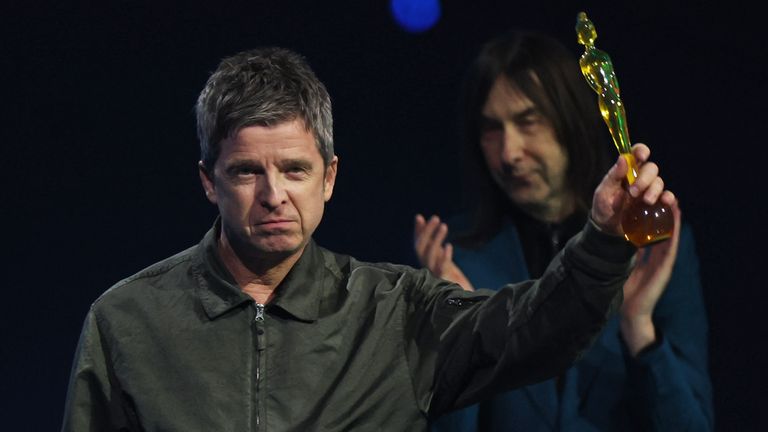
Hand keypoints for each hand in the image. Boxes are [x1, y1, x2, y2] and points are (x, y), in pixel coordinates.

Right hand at [414, 214, 473, 290]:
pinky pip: (441, 270)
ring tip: (444, 226)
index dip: (418, 232)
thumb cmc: (457, 284)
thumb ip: (440, 251)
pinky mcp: (445, 283)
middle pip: (421, 249)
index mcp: (428, 265)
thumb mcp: (447, 264)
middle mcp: (428, 270)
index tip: (419, 217)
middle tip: (435, 217)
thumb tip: (436, 232)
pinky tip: (448, 247)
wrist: (465, 305)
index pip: (419, 246)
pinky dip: (444, 258)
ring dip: (436, 239)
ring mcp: (436, 276)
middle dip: (427, 232)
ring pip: (430, 256)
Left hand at [591, 143, 675, 235]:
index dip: (641, 151)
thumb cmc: (604, 207)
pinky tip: (665, 201)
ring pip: (659, 182)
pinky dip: (668, 197)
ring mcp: (649, 190)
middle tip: (633, 192)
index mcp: (626, 171)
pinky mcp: (656, 204)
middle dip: (645, 178)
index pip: (637, 154)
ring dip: (654, 189)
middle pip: (651, 168)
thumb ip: (613, 176)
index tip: (641, 156)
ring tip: (645, 201)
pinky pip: (668, 196)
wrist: (607, 229)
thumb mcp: (603, 192)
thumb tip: (623, 158)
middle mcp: (640, 178)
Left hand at [620, 201, 681, 355]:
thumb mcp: (626, 263)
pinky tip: (674, 219)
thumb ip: (629, 250)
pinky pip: (670, 246)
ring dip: (672, 216)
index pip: (653, 228)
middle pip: (663, 228)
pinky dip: (673, 232)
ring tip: (672, 199)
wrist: (631, 310)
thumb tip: (623, 235)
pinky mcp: (665, 267)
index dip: (653, 213)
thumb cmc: (627, 288)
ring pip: (670, 234)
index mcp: (648, 252)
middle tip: (663, 192)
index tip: (651, 197)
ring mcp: (663, 260)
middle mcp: (658, 253)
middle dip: (664, 210)